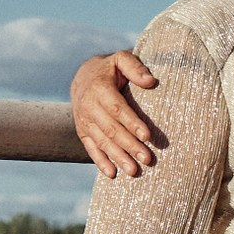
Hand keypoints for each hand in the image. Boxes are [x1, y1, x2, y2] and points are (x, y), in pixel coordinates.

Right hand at [73, 52, 164, 177]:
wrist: (83, 76)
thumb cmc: (110, 69)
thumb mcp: (121, 59)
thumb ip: (134, 67)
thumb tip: (150, 81)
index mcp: (99, 89)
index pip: (117, 108)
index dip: (131, 122)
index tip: (147, 136)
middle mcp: (89, 106)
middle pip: (111, 129)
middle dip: (129, 145)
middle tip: (147, 159)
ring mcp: (84, 121)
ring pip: (102, 141)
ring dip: (118, 157)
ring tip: (134, 171)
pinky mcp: (83, 131)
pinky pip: (91, 148)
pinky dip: (100, 161)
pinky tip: (112, 174)